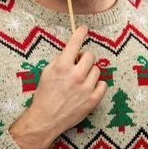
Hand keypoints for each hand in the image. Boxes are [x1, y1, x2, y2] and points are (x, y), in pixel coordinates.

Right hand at [10, 25, 107, 148]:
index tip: (84, 29)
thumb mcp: (47, 72)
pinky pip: (103, 84)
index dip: (80, 33)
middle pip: (90, 55)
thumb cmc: (44, 95)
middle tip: (78, 67)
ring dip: (90, 73)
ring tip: (80, 82)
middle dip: (84, 59)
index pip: (75, 43)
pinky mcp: (93, 99)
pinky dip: (96, 86)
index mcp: (63, 66)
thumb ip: (60, 59)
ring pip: (97, 70)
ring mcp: (86, 88)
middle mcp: (76, 75)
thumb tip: (72, 50)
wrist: (46, 119)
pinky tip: (87, 90)